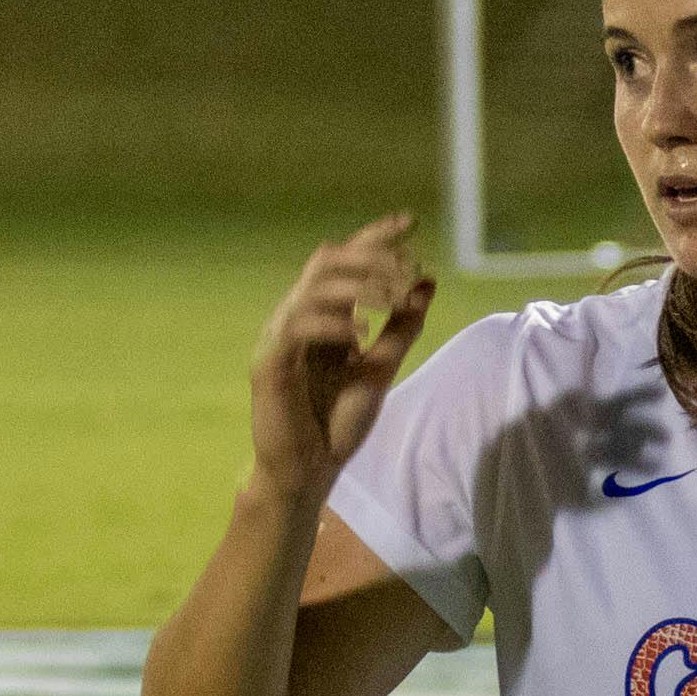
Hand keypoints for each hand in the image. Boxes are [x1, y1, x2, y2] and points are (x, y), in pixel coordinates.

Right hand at [245, 215, 435, 503]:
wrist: (307, 473)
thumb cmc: (336, 423)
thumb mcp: (381, 368)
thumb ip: (401, 327)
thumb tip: (427, 280)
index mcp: (323, 316)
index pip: (345, 260)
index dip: (375, 237)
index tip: (411, 222)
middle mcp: (298, 318)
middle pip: (327, 261)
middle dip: (370, 255)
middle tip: (408, 266)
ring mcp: (279, 338)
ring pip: (313, 287)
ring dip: (358, 286)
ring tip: (393, 298)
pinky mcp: (269, 364)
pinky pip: (297, 326)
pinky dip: (332, 322)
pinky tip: (361, 331)